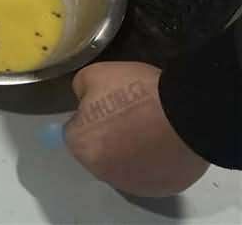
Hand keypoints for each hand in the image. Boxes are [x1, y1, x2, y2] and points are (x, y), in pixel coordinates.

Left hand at [64, 61, 209, 196]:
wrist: (188, 112)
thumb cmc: (136, 93)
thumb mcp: (93, 74)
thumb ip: (80, 90)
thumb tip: (84, 99)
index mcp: (81, 146)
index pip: (75, 131)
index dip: (89, 115)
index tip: (106, 104)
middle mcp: (102, 172)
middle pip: (98, 150)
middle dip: (108, 135)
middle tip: (128, 115)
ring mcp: (134, 184)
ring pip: (124, 165)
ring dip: (130, 151)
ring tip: (149, 128)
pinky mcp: (162, 189)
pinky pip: (151, 173)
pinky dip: (154, 161)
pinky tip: (164, 142)